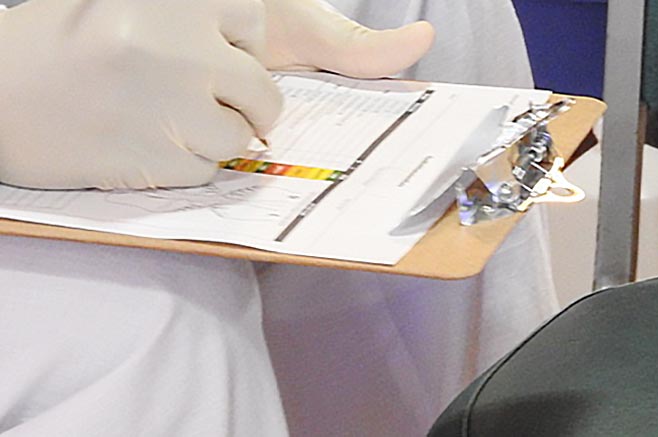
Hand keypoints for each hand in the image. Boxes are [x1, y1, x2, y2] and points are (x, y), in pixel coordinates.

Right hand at [0, 0, 432, 189]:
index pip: (262, 31)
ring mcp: (160, 93)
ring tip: (143, 104)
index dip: (229, 44)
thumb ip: (338, 38)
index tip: (182, 41)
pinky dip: (179, 162)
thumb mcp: (228, 14)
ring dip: (204, 133)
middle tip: (159, 78)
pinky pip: (207, 172)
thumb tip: (422, 40)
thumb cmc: (123, 39)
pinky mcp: (145, 149)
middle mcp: (180, 32)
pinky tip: (130, 133)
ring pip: (239, 139)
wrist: (4, 88)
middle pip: (262, 99)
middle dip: (227, 97)